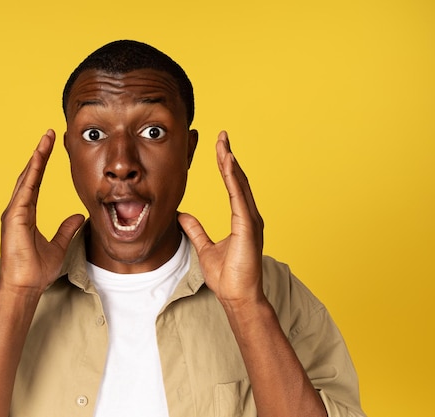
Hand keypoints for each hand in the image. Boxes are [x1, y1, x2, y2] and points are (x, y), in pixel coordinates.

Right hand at [0, 129, 84, 295]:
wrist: (25, 287)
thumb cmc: (37, 271)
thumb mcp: (59, 246)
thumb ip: (67, 229)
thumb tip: (78, 216)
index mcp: (26, 214)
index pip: (35, 182)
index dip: (42, 164)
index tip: (49, 147)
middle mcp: (17, 210)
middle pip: (29, 175)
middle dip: (39, 154)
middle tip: (48, 134)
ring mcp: (13, 213)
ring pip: (26, 178)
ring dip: (36, 158)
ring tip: (45, 139)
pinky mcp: (14, 217)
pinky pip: (25, 190)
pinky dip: (32, 173)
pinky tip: (38, 158)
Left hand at [178, 131, 264, 304]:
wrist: (237, 297)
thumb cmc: (227, 277)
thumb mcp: (204, 247)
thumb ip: (195, 230)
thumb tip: (183, 215)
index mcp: (242, 219)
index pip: (233, 185)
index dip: (226, 165)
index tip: (220, 147)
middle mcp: (250, 216)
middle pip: (238, 179)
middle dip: (229, 156)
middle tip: (222, 136)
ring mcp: (251, 221)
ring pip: (240, 184)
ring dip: (231, 162)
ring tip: (223, 143)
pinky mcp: (249, 227)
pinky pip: (239, 197)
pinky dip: (233, 178)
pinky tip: (228, 162)